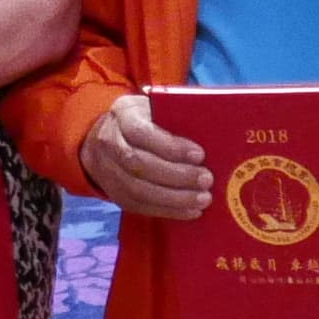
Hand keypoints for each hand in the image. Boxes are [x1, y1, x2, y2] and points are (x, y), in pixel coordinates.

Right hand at [79, 97, 216, 221]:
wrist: (107, 138)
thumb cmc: (144, 120)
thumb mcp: (155, 108)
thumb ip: (175, 119)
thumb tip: (211, 134)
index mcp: (122, 115)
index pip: (141, 132)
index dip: (170, 146)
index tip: (199, 155)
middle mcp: (109, 143)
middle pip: (139, 164)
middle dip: (177, 175)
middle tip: (206, 179)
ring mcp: (107, 170)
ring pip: (138, 189)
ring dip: (174, 198)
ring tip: (203, 199)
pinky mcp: (114, 193)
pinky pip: (139, 206)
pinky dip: (167, 211)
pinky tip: (190, 211)